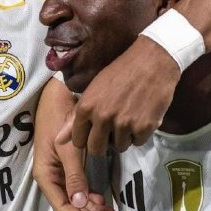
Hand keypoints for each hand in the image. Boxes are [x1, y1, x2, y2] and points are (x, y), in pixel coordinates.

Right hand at [33, 79, 115, 210]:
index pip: (62, 207)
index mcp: (45, 176)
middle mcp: (51, 178)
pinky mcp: (67, 166)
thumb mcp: (68, 149)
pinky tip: (102, 199)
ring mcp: (58, 172)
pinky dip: (90, 195)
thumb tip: (81, 204)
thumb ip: (75, 176)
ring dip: (91, 208)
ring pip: (74, 198)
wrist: (55, 96)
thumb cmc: (59, 119)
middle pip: (69, 206)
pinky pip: (78, 187)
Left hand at [68, 36, 180, 154]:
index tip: (95, 131)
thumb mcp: (93, 91)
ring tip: (129, 118)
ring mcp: (124, 124)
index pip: (79, 141)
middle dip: (104, 144)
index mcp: (86, 108)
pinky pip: (138, 142)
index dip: (87, 138)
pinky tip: (142, 117)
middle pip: (97, 150)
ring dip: (124, 137)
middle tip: (113, 130)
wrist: (152, 61)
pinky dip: (141, 134)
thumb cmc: (120, 72)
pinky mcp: (144, 127)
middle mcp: (102, 118)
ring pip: (120, 147)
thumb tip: (58, 141)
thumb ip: (75, 118)